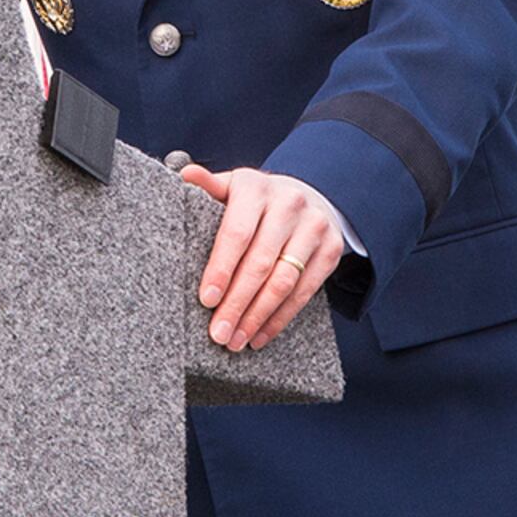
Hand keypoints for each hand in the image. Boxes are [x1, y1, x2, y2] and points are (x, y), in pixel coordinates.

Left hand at [179, 164, 343, 351]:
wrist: (310, 194)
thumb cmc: (258, 199)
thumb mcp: (233, 187)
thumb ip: (209, 186)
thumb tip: (184, 175)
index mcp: (256, 187)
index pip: (237, 233)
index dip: (221, 268)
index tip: (207, 300)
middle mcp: (289, 203)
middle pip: (260, 263)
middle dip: (237, 303)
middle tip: (218, 333)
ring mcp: (314, 227)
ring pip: (284, 281)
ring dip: (257, 317)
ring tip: (236, 340)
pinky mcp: (332, 249)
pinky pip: (305, 292)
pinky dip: (280, 318)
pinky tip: (260, 335)